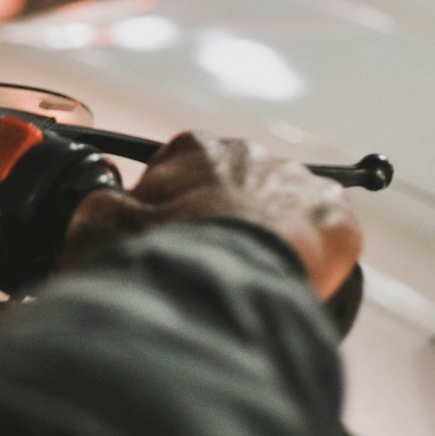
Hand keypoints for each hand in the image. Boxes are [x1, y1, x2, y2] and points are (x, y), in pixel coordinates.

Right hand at [63, 131, 361, 299]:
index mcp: (193, 149)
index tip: (174, 249)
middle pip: (238, 190)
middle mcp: (249, 153)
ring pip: (284, 211)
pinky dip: (315, 260)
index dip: (176, 217)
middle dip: (228, 224)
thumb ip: (102, 210)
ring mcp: (296, 181)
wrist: (218, 285)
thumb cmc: (156, 258)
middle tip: (215, 270)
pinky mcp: (335, 218)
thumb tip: (102, 207)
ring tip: (254, 285)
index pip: (183, 177)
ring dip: (272, 240)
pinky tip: (297, 286)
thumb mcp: (99, 229)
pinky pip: (327, 236)